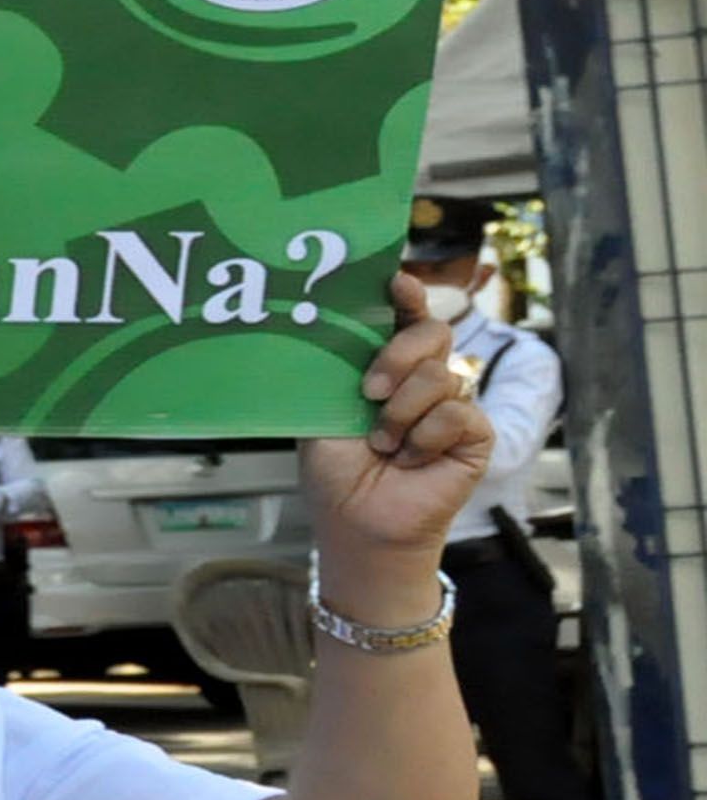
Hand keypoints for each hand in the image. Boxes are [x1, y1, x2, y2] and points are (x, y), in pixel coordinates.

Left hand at [301, 268, 494, 565]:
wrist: (357, 519)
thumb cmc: (337, 467)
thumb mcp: (323, 406)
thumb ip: (336, 365)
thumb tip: (325, 318)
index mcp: (386, 363)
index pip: (404, 315)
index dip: (405, 294)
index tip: (394, 281)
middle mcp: (423, 377)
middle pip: (433, 331)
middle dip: (399, 354)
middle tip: (369, 391)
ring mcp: (452, 404)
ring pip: (443, 375)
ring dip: (403, 412)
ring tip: (383, 443)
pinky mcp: (476, 434)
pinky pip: (457, 414)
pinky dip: (425, 437)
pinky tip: (410, 459)